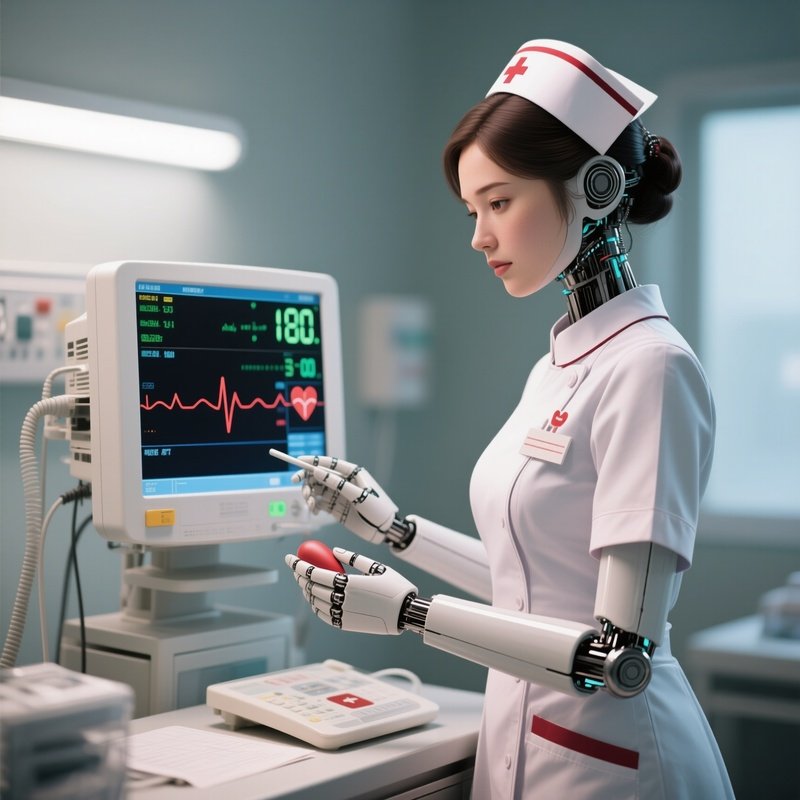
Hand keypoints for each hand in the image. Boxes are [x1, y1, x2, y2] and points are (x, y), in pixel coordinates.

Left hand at [284, 547, 416, 634]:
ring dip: (306, 590)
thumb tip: (334, 551)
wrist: (405, 613)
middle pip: (311, 587)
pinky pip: (323, 615)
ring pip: (315, 601)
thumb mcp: (377, 567)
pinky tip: (315, 598)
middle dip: (299, 576)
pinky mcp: (345, 624)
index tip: (291, 557)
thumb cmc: (394, 586)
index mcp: (349, 583)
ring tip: (304, 581)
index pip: (315, 572)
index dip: (299, 564)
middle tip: (296, 568)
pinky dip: (315, 606)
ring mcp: (343, 614)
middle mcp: (343, 599)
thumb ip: (353, 558)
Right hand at [292, 455, 398, 543]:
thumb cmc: (378, 508)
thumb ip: (337, 484)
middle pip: (319, 476)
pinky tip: (314, 511)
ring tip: (310, 503)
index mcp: (352, 473)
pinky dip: (313, 505)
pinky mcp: (335, 508)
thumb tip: (317, 471)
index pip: (330, 463)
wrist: (385, 530)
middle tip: (296, 483)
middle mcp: (343, 482)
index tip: (298, 460)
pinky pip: (319, 503)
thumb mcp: (359, 495)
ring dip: (309, 494)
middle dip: (306, 478)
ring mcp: (338, 495)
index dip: (314, 461)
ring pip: (316, 490)